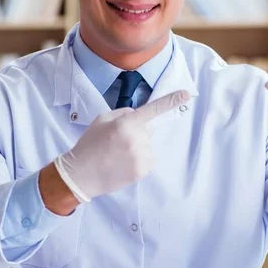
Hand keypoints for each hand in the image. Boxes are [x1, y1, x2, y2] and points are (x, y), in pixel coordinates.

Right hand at [54, 90, 190, 201]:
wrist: (81, 174)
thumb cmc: (90, 143)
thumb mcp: (102, 119)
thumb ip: (123, 113)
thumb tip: (138, 115)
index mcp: (126, 122)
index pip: (153, 109)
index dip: (171, 101)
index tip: (187, 94)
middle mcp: (137, 138)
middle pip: (148, 129)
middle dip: (137, 131)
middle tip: (117, 141)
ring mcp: (142, 155)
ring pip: (148, 144)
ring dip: (138, 146)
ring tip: (118, 154)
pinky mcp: (143, 170)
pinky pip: (149, 158)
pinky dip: (139, 159)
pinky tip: (123, 163)